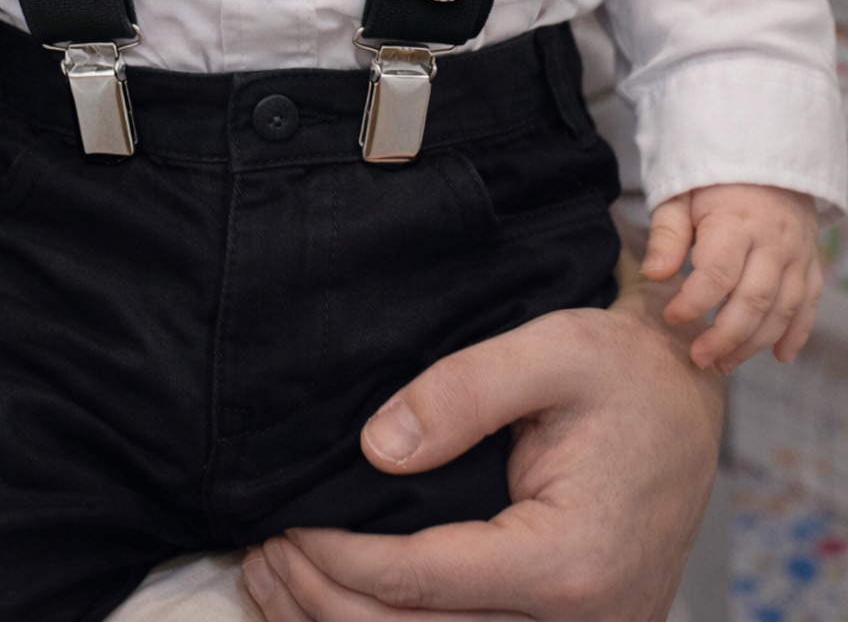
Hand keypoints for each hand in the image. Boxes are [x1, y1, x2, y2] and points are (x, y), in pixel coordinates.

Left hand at [242, 286, 721, 621]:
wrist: (686, 400)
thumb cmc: (619, 371)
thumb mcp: (548, 350)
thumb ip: (460, 393)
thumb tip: (376, 450)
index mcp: (570, 559)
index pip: (425, 581)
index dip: (340, 561)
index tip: (281, 529)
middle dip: (327, 603)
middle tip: (261, 555)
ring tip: (275, 583)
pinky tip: (339, 601)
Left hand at [643, 182, 819, 370]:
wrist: (765, 155)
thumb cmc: (713, 180)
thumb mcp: (681, 195)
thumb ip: (668, 235)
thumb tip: (653, 275)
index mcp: (736, 222)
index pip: (717, 274)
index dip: (693, 302)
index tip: (671, 317)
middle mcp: (773, 242)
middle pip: (754, 300)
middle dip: (725, 337)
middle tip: (698, 357)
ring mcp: (797, 254)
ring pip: (782, 310)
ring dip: (754, 343)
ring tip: (724, 363)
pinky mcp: (810, 262)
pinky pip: (808, 304)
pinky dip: (795, 334)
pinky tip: (777, 356)